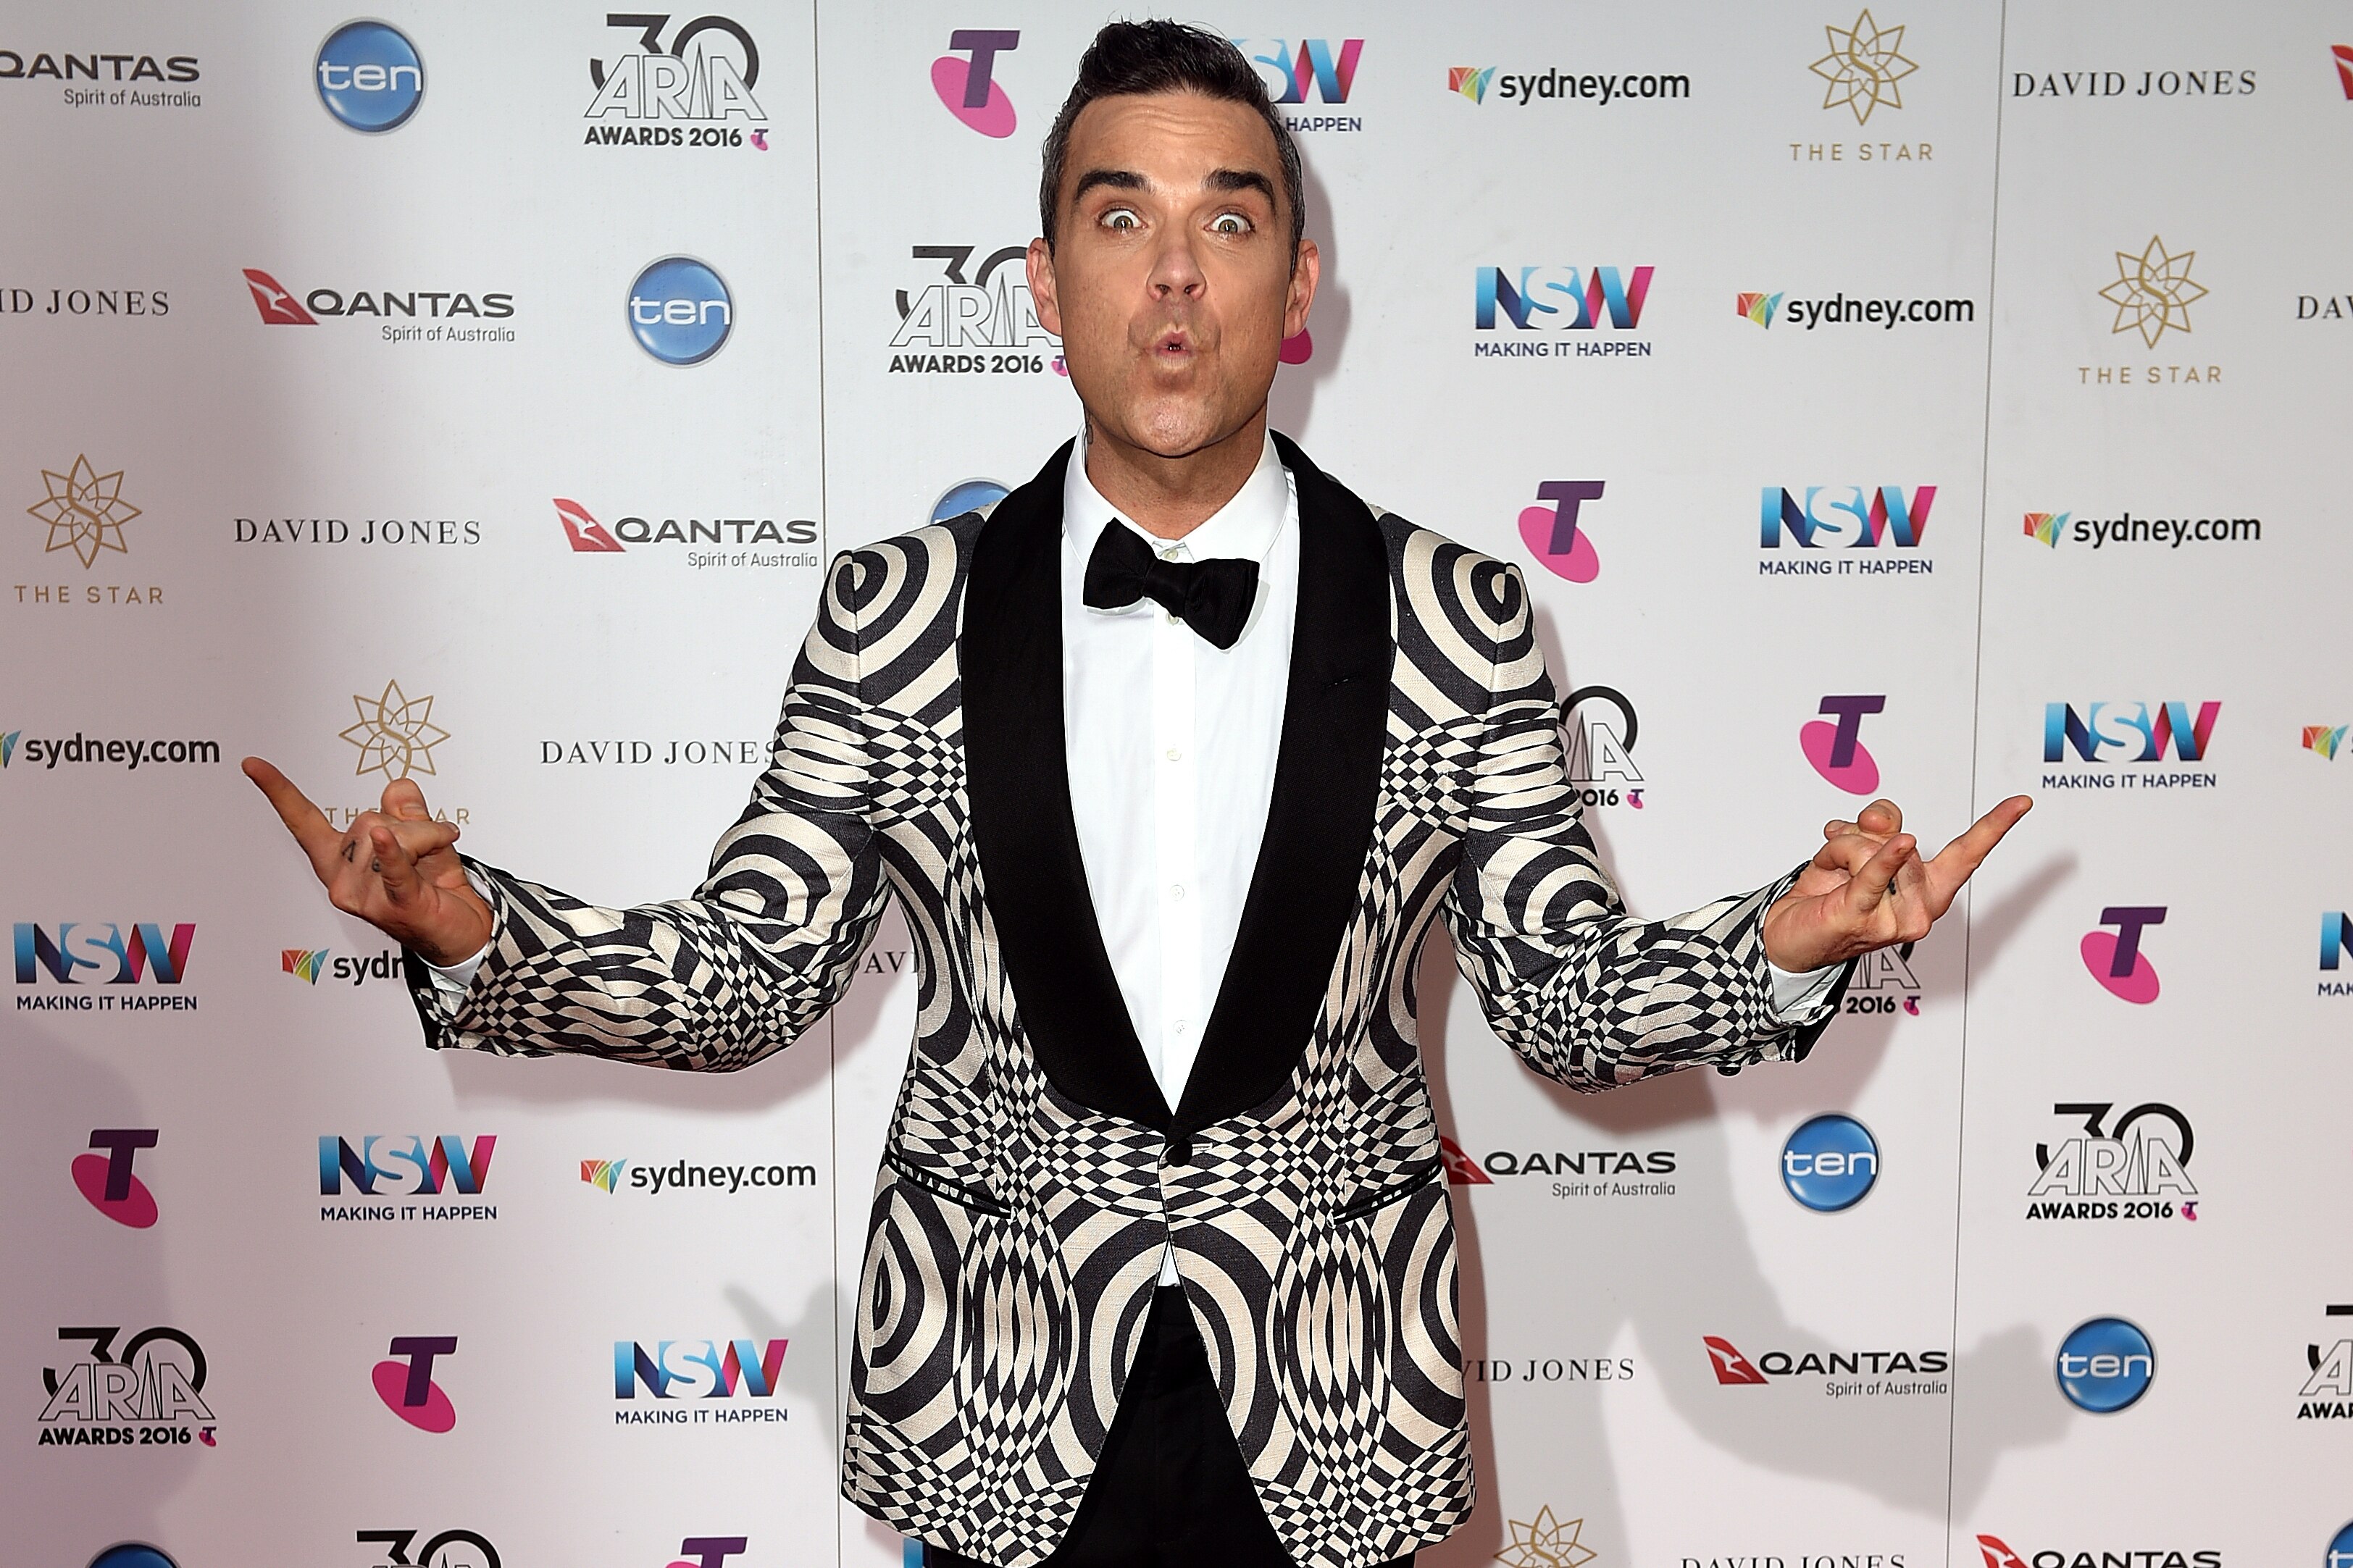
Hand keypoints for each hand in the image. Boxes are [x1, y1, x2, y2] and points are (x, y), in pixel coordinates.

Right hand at [243, 758, 493, 966]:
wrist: (464, 932)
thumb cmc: (438, 889)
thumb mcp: (424, 840)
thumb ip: (407, 812)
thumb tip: (398, 788)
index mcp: (341, 860)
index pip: (304, 821)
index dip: (278, 791)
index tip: (252, 765)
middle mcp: (343, 880)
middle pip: (370, 819)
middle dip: (411, 824)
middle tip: (434, 842)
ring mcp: (364, 896)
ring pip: (390, 835)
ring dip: (427, 839)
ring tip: (434, 861)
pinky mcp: (394, 904)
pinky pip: (392, 869)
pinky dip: (392, 852)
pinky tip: (383, 840)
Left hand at [1761, 795, 2031, 972]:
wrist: (1789, 933)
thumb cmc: (1830, 892)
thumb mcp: (1858, 845)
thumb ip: (1879, 823)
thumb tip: (1884, 821)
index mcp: (1927, 889)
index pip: (1967, 853)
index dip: (1994, 826)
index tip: (2021, 802)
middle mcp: (1920, 907)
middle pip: (1899, 834)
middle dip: (1860, 835)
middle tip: (1840, 860)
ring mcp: (1896, 918)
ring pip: (1875, 846)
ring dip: (1841, 849)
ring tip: (1831, 875)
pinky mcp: (1864, 918)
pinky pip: (1875, 875)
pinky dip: (1884, 859)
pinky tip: (1902, 844)